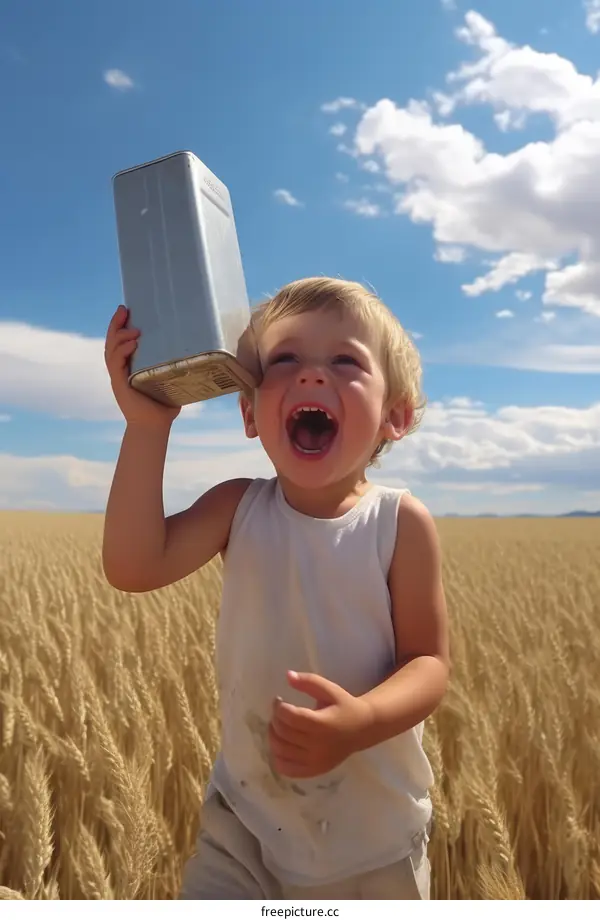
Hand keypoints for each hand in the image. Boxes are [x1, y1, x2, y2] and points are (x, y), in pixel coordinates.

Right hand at [104, 305, 180, 427]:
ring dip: (120, 336)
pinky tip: (132, 344)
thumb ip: (178, 367)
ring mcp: (118, 376)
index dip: (121, 325)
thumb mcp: (171, 380)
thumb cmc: (164, 406)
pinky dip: (122, 352)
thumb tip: (200, 353)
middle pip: (112, 340)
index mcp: (129, 365)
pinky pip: (115, 364)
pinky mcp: (119, 383)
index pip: (121, 341)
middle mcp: (121, 368)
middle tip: (124, 309)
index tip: (127, 310)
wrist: (154, 426)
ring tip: (133, 328)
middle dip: (116, 323)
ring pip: (111, 349)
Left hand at [268, 670, 372, 778]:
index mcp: (322, 724)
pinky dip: (277, 757)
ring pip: (281, 751)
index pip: (290, 717)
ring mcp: (315, 761)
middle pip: (283, 733)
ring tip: (278, 725)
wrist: (363, 729)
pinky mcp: (314, 771)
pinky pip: (286, 769)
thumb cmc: (344, 706)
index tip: (278, 700)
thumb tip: (287, 676)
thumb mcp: (329, 690)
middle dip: (275, 719)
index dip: (278, 707)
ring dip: (273, 736)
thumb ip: (309, 682)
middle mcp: (318, 746)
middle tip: (278, 712)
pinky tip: (282, 744)